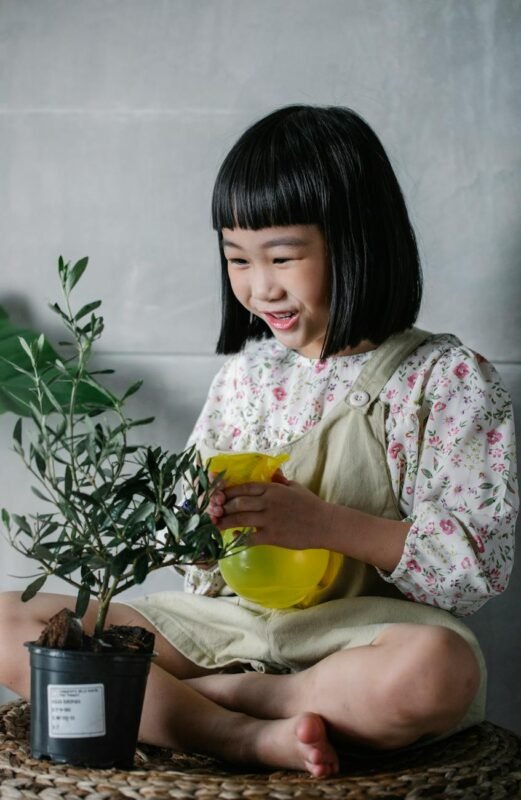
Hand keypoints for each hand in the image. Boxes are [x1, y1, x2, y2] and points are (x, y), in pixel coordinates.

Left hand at [208, 473, 330, 550]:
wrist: (324, 524)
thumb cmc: (310, 504)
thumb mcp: (294, 487)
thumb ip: (279, 481)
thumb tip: (271, 473)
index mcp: (272, 489)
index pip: (244, 487)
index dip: (228, 491)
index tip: (218, 495)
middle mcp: (268, 502)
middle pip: (238, 502)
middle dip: (222, 507)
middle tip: (212, 511)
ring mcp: (269, 519)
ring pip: (240, 518)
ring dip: (224, 522)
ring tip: (214, 525)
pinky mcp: (272, 536)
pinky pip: (250, 538)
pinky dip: (239, 539)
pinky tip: (232, 539)